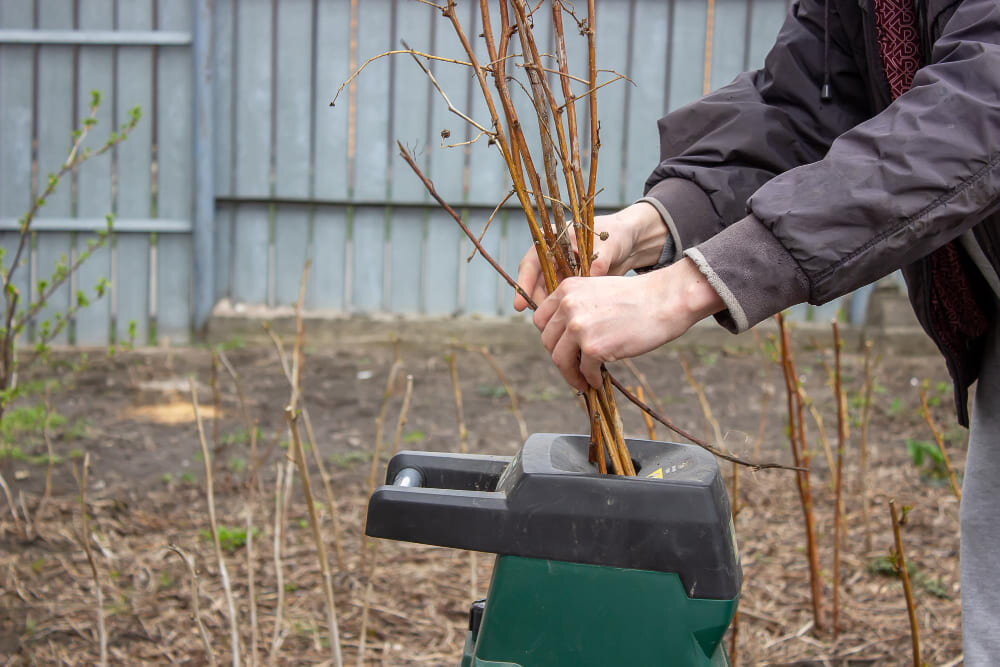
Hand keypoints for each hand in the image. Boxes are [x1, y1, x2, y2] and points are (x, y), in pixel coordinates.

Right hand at [512, 202, 667, 310]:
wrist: (630, 242)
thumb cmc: (616, 235)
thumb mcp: (608, 244)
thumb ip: (599, 260)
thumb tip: (594, 275)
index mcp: (552, 240)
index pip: (531, 264)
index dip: (524, 285)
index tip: (520, 306)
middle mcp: (551, 257)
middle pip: (535, 284)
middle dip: (537, 304)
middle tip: (543, 325)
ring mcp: (560, 272)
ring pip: (546, 296)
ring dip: (549, 312)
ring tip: (557, 328)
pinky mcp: (570, 285)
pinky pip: (560, 301)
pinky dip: (562, 312)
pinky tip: (568, 325)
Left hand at [532, 258, 724, 390]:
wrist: (664, 301)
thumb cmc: (636, 298)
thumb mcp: (596, 291)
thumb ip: (576, 307)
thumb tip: (564, 338)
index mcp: (566, 289)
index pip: (540, 320)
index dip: (549, 338)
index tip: (561, 348)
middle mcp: (568, 306)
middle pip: (547, 341)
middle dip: (560, 358)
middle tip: (573, 368)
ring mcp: (578, 326)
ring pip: (560, 359)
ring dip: (570, 375)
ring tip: (582, 381)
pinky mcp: (593, 347)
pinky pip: (583, 370)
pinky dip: (589, 379)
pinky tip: (598, 380)